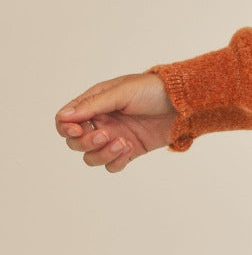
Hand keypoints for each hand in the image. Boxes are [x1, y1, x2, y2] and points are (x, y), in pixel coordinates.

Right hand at [54, 72, 178, 172]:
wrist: (184, 103)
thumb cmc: (153, 90)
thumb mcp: (122, 92)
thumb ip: (93, 105)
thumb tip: (64, 116)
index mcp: (95, 103)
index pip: (66, 120)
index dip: (66, 128)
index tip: (77, 129)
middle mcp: (101, 121)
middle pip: (75, 142)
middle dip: (86, 142)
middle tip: (106, 134)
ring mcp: (114, 137)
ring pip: (91, 157)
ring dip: (102, 153)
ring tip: (122, 143)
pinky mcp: (128, 151)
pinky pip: (111, 165)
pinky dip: (115, 161)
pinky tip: (128, 148)